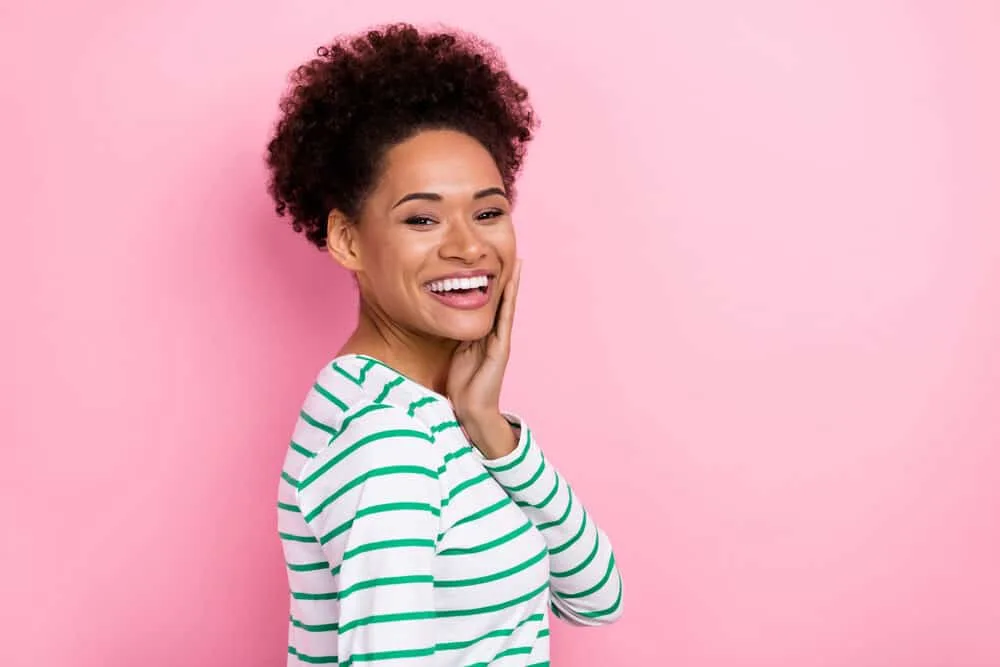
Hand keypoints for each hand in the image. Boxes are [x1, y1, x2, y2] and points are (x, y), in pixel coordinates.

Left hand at [447, 259, 521, 450]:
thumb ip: (458, 336)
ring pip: (506, 306)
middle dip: (506, 279)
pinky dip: (508, 301)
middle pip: (501, 301)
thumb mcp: (457, 352)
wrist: (471, 408)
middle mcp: (494, 335)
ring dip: (512, 284)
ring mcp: (500, 340)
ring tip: (517, 264)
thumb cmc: (462, 384)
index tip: (493, 264)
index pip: (489, 305)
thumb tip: (447, 318)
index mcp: (483, 335)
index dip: (492, 285)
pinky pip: (505, 318)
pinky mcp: (501, 347)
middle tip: (512, 256)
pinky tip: (510, 285)